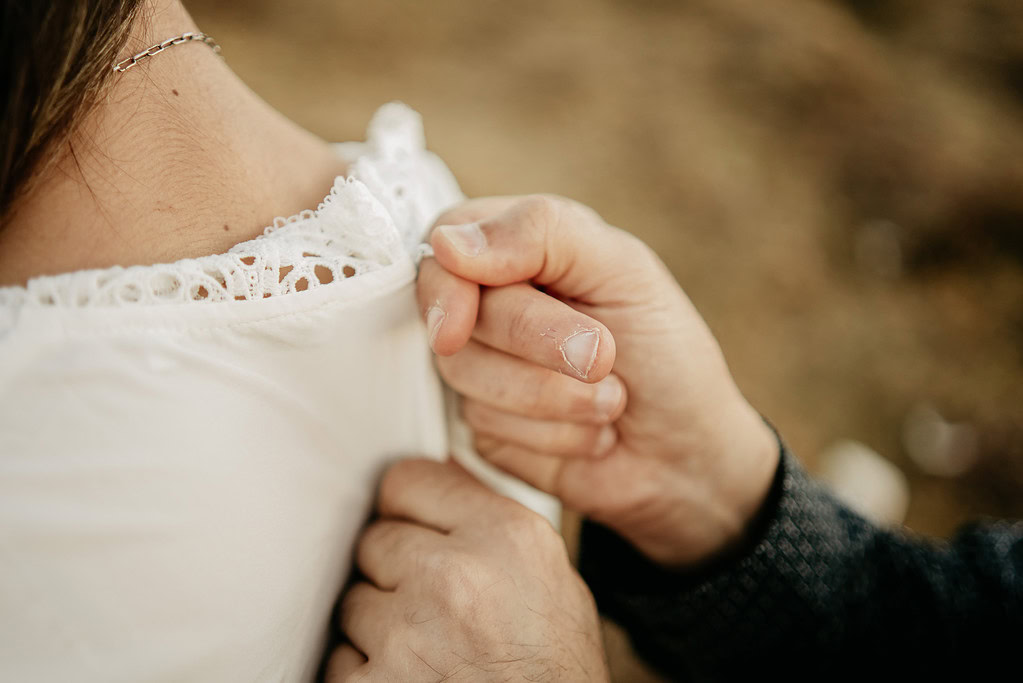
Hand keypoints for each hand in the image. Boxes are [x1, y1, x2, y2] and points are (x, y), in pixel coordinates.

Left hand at [327, 458, 608, 681]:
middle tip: (431, 602)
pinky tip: (409, 677)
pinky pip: (339, 659)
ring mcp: (408, 633)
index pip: (407, 480)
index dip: (406, 509)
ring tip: (426, 646)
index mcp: (505, 537)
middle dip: (393, 569)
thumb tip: (443, 477)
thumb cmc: (556, 673)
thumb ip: (492, 523)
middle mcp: (455, 575)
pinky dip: (364, 670)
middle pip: (374, 540)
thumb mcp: (551, 578)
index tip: (409, 525)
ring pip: (352, 600)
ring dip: (378, 622)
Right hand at [417, 195, 778, 566]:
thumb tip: (446, 245)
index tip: (460, 326)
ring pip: (461, 371)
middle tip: (602, 356)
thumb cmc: (667, 351)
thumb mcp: (625, 270)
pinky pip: (480, 425)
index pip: (446, 240)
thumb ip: (543, 232)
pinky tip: (589, 433)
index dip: (446, 285)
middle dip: (535, 338)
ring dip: (549, 393)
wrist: (688, 456)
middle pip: (452, 312)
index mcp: (520, 248)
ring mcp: (483, 365)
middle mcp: (491, 303)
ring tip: (610, 399)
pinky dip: (549, 433)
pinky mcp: (485, 425)